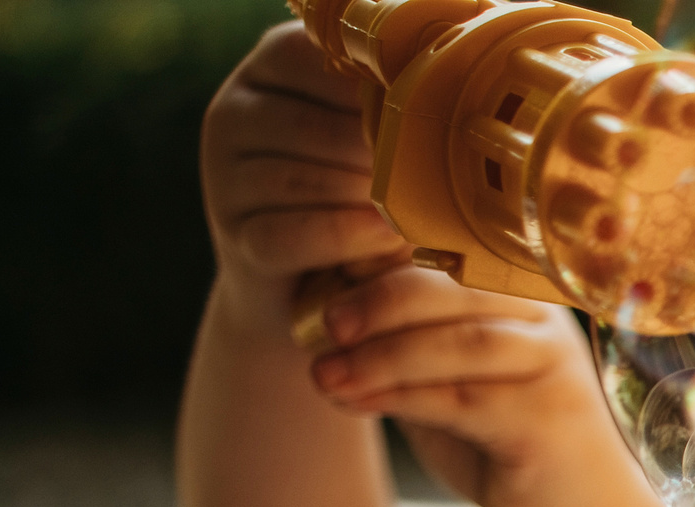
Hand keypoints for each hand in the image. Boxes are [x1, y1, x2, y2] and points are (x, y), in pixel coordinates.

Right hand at [200, 23, 409, 334]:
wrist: (317, 287)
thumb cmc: (368, 192)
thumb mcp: (383, 132)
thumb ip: (400, 91)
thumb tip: (469, 32)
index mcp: (272, 66)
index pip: (318, 58)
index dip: (381, 95)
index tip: (429, 121)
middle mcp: (235, 112)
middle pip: (316, 127)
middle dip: (381, 159)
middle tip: (433, 180)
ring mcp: (225, 176)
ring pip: (302, 181)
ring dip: (368, 202)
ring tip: (419, 212)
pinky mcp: (234, 238)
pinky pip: (289, 234)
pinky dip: (345, 239)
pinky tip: (387, 239)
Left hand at [305, 266, 649, 506]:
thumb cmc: (508, 449)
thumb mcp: (450, 384)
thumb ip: (406, 345)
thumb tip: (326, 303)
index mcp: (525, 298)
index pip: (450, 256)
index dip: (383, 258)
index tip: (322, 277)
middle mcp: (548, 324)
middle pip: (455, 289)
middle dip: (378, 301)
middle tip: (324, 323)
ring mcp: (554, 370)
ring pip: (457, 343)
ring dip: (380, 356)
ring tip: (325, 374)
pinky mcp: (548, 421)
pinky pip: (463, 398)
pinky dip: (399, 396)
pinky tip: (356, 401)